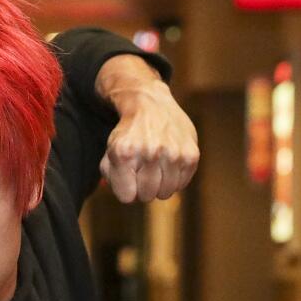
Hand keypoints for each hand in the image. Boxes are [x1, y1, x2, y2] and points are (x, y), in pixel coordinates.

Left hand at [96, 56, 199, 202]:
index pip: (126, 197)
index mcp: (124, 152)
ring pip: (165, 193)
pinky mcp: (191, 154)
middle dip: (142, 188)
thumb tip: (126, 196)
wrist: (151, 104)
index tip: (127, 176)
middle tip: (141, 170)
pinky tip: (168, 163)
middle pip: (146, 196)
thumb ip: (112, 178)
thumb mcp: (110, 152)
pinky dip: (174, 179)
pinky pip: (181, 184)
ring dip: (159, 185)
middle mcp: (150, 152)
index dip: (126, 189)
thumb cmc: (128, 134)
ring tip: (155, 167)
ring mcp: (172, 153)